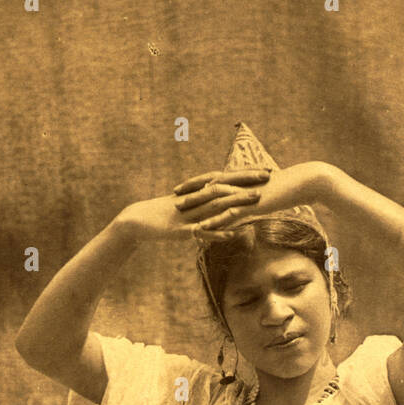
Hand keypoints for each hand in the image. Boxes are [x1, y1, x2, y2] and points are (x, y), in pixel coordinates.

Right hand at [116, 169, 270, 242]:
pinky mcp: (180, 230)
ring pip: (215, 206)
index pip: (223, 180)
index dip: (244, 175)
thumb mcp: (185, 207)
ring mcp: (188, 214)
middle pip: (223, 187)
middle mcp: (194, 199)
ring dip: (236, 202)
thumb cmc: (161, 214)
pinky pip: (201, 231)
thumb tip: (220, 200)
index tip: (264, 171)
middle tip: (267, 177)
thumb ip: (202, 203)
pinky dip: (216, 232)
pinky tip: (231, 233)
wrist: (136, 220)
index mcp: (195, 192)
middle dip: (246, 182)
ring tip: (255, 200)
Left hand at [173, 162, 331, 234]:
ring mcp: (244, 194)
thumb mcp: (268, 192)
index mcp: (242, 179)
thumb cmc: (288, 187)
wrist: (303, 183)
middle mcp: (239, 184)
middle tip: (173, 198)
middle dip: (190, 193)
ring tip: (180, 213)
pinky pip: (227, 214)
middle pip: (208, 187)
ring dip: (196, 206)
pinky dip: (213, 221)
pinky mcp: (251, 205)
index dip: (197, 182)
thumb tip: (250, 201)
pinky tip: (202, 228)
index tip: (183, 187)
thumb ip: (255, 196)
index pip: (213, 178)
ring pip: (214, 200)